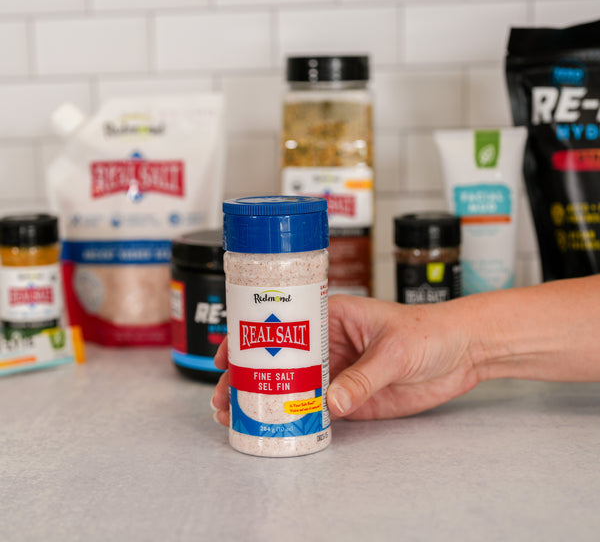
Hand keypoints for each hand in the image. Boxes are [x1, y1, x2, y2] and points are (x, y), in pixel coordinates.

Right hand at [211, 294, 479, 423]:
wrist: (461, 353)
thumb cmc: (429, 330)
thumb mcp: (393, 349)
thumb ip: (364, 377)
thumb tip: (330, 401)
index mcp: (333, 317)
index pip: (284, 324)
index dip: (252, 337)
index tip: (228, 353)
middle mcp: (330, 344)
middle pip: (281, 360)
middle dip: (251, 376)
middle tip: (226, 397)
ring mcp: (339, 372)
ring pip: (294, 386)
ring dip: (268, 399)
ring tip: (241, 416)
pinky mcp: (352, 398)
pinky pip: (319, 409)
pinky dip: (298, 418)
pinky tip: (279, 426)